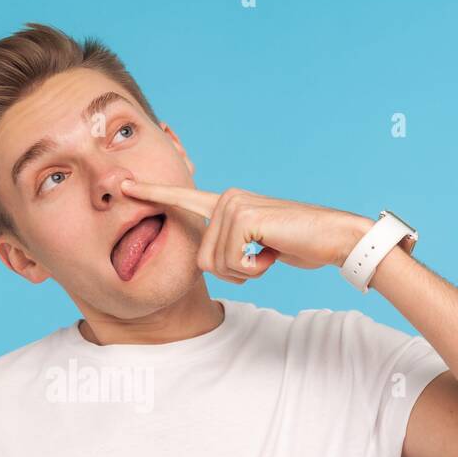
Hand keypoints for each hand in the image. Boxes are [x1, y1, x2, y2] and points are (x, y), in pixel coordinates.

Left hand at [120, 178, 371, 284]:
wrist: (333, 237)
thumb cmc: (298, 244)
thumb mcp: (257, 246)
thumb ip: (231, 247)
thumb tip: (211, 263)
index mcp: (225, 204)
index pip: (183, 199)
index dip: (152, 194)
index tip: (124, 184)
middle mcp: (226, 199)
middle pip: (201, 259)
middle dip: (231, 272)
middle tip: (260, 259)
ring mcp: (234, 205)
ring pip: (213, 264)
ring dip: (244, 272)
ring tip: (268, 253)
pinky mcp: (244, 217)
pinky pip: (231, 262)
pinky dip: (254, 269)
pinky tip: (273, 253)